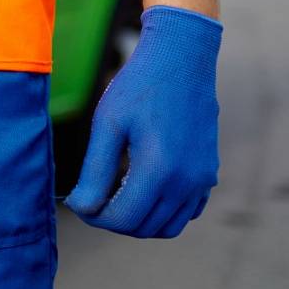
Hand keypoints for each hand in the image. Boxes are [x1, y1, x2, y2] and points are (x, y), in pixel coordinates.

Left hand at [65, 6, 221, 237]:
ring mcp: (203, 180)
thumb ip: (95, 172)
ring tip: (115, 196)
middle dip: (114, 220)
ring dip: (139, 220)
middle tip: (92, 198)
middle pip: (145, 228)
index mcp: (159, 170)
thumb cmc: (139, 87)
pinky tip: (142, 189)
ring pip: (168, 226)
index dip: (95, 218)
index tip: (78, 203)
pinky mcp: (209, 173)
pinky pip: (187, 212)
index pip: (124, 219)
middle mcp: (187, 182)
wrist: (182, 60)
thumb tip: (81, 207)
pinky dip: (163, 212)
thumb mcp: (108, 125)